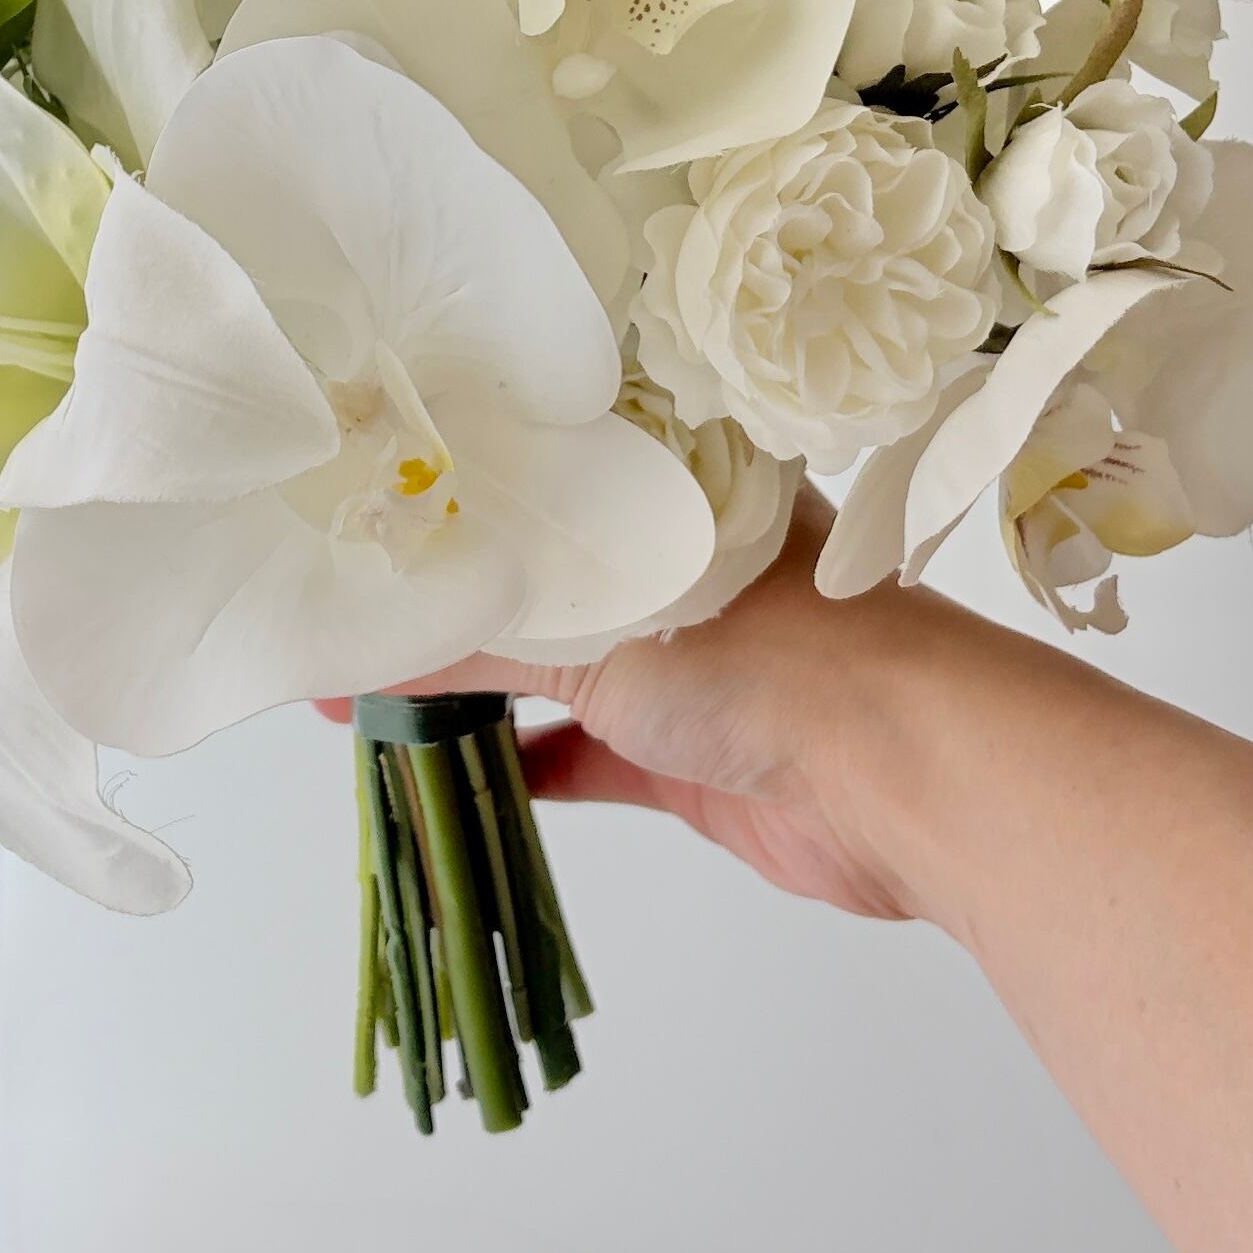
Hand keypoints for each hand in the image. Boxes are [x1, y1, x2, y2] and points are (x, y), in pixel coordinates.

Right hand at [320, 486, 965, 922]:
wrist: (907, 776)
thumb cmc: (774, 653)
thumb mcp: (600, 631)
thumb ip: (479, 643)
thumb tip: (358, 649)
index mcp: (672, 491)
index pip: (542, 475)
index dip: (451, 496)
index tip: (359, 514)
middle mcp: (678, 567)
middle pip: (542, 580)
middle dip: (451, 605)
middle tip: (345, 616)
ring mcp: (689, 664)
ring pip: (557, 671)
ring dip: (475, 692)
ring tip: (368, 698)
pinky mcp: (692, 756)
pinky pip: (585, 755)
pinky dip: (520, 765)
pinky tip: (445, 772)